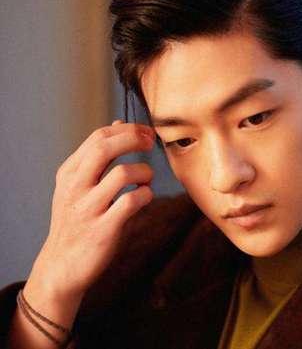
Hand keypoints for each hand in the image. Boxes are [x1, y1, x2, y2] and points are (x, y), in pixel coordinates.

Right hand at [27, 119, 155, 300]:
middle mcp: (75, 187)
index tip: (146, 132)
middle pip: (105, 147)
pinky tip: (144, 197)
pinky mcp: (103, 229)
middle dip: (134, 138)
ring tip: (145, 180)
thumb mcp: (79, 184)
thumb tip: (118, 124)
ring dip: (144, 172)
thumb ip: (98, 156)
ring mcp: (88, 208)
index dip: (128, 129)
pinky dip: (145, 195)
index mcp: (70, 173)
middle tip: (151, 142)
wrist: (62, 266)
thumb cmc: (78, 220)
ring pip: (122, 174)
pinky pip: (131, 202)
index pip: (98, 137)